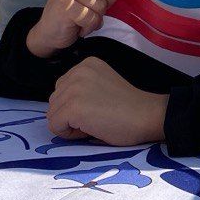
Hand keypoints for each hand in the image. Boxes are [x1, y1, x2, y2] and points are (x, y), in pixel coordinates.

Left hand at [46, 57, 167, 143]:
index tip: (98, 108)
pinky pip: (55, 126)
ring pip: (52, 114)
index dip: (76, 105)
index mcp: (86, 64)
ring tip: (94, 123)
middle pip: (54, 101)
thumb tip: (61, 107)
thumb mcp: (102, 85)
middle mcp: (77, 71)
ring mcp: (73, 89)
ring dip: (69, 124)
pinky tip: (90, 130)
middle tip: (96, 118)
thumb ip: (82, 88)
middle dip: (69, 115)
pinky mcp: (72, 107)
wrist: (147, 115)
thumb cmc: (130, 107)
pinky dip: (68, 134)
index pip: (62, 89)